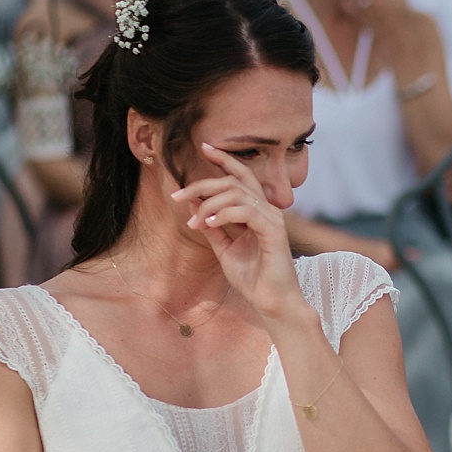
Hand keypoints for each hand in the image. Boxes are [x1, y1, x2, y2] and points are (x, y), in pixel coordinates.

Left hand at [173, 143, 299, 322]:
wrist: (272, 303)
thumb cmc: (253, 279)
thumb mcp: (225, 250)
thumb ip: (213, 228)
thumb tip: (194, 205)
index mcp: (257, 211)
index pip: (241, 176)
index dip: (224, 159)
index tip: (205, 147)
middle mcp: (267, 209)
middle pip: (234, 181)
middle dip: (203, 183)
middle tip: (178, 194)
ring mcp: (272, 218)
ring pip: (238, 193)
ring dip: (209, 204)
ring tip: (194, 221)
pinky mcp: (273, 231)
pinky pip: (246, 211)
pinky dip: (224, 214)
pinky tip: (208, 223)